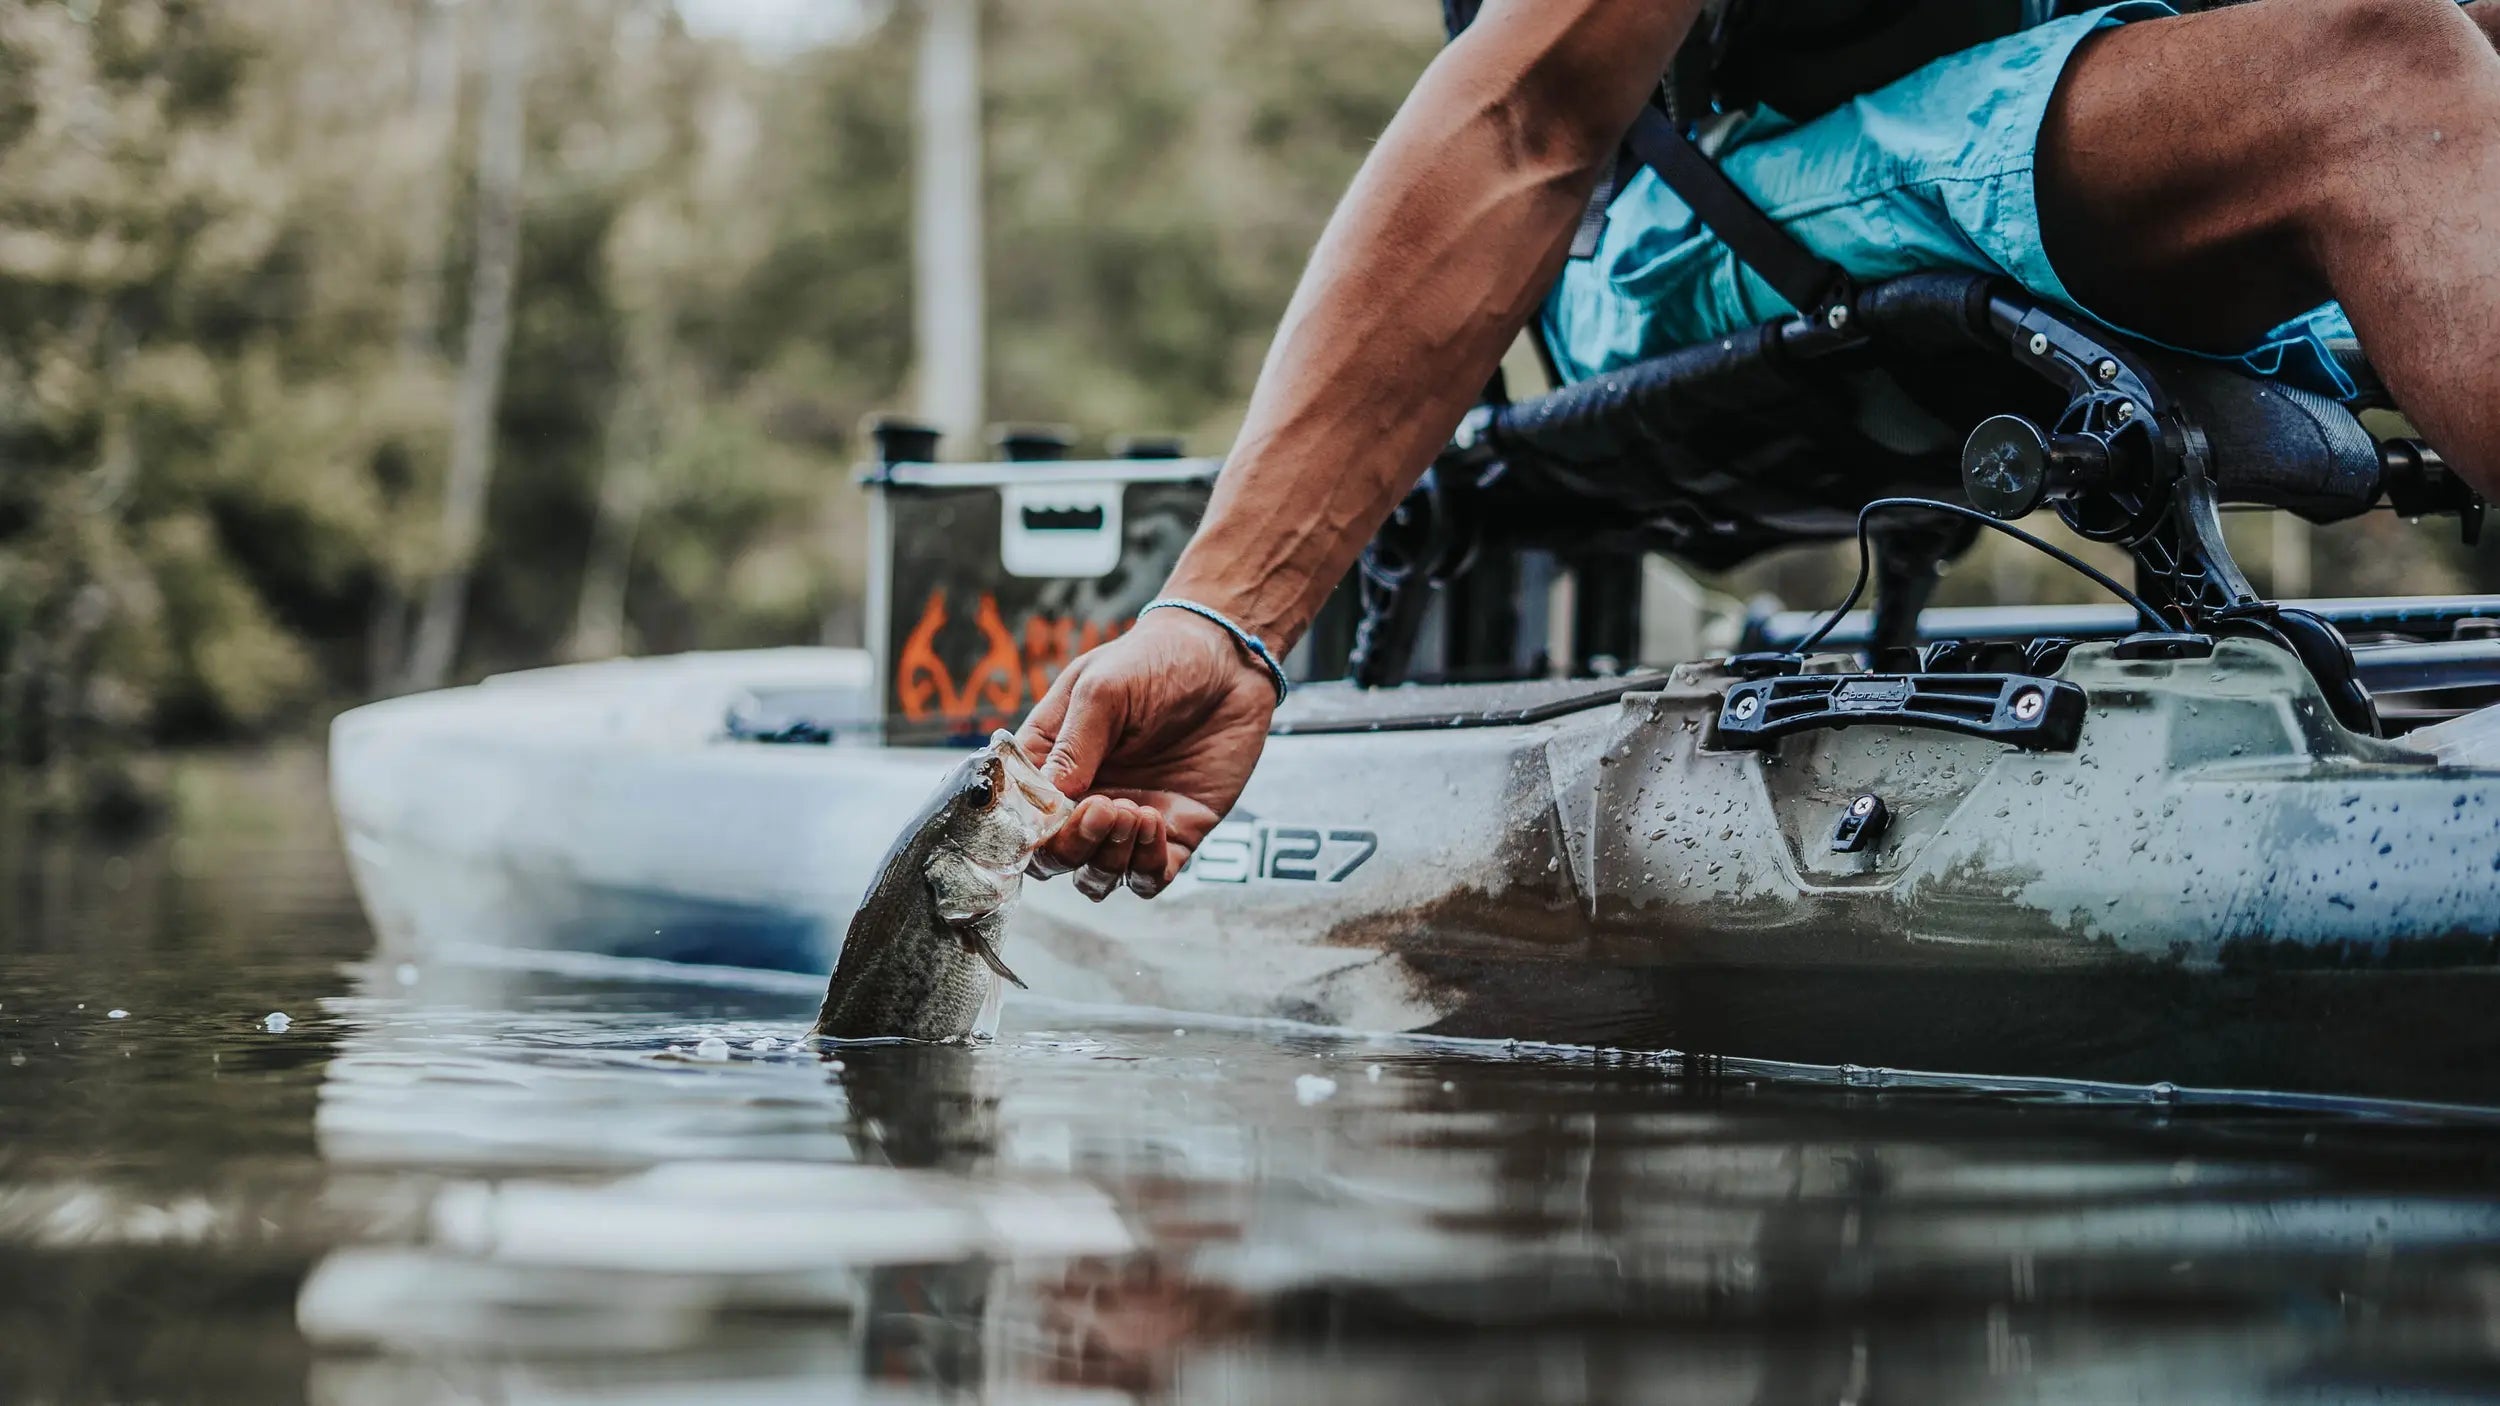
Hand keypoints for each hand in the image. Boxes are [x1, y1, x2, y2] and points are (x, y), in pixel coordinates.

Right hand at [1015, 609, 1277, 899]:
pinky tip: (1156, 821)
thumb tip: (1048, 803)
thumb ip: (1073, 747)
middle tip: (1102, 808)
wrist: (1226, 660)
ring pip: (1096, 878)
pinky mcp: (1174, 833)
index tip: (1046, 820)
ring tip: (1134, 811)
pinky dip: (1145, 866)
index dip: (1025, 831)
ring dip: (1107, 859)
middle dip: (1071, 847)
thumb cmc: (1153, 661)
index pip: (1019, 816)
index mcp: (1050, 762)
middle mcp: (1083, 799)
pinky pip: (1149, 878)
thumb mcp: (1102, 690)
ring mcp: (1127, 821)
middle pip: (1054, 859)